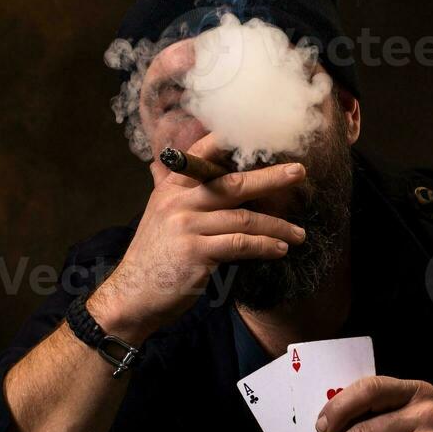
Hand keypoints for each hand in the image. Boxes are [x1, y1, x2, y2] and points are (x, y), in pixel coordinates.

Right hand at [88, 131, 305, 341]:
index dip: (231, 141)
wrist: (132, 294)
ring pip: (244, 218)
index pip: (202, 153)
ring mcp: (186, 226)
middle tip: (299, 172)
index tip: (264, 136)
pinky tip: (279, 249)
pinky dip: (264, 246)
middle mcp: (178, 201)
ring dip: (277, 226)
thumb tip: (190, 169)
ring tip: (298, 234)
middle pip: (233, 182)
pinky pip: (240, 244)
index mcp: (170, 187)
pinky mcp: (196, 252)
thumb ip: (179, 193)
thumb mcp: (161, 216)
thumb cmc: (154, 257)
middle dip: (271, 177)